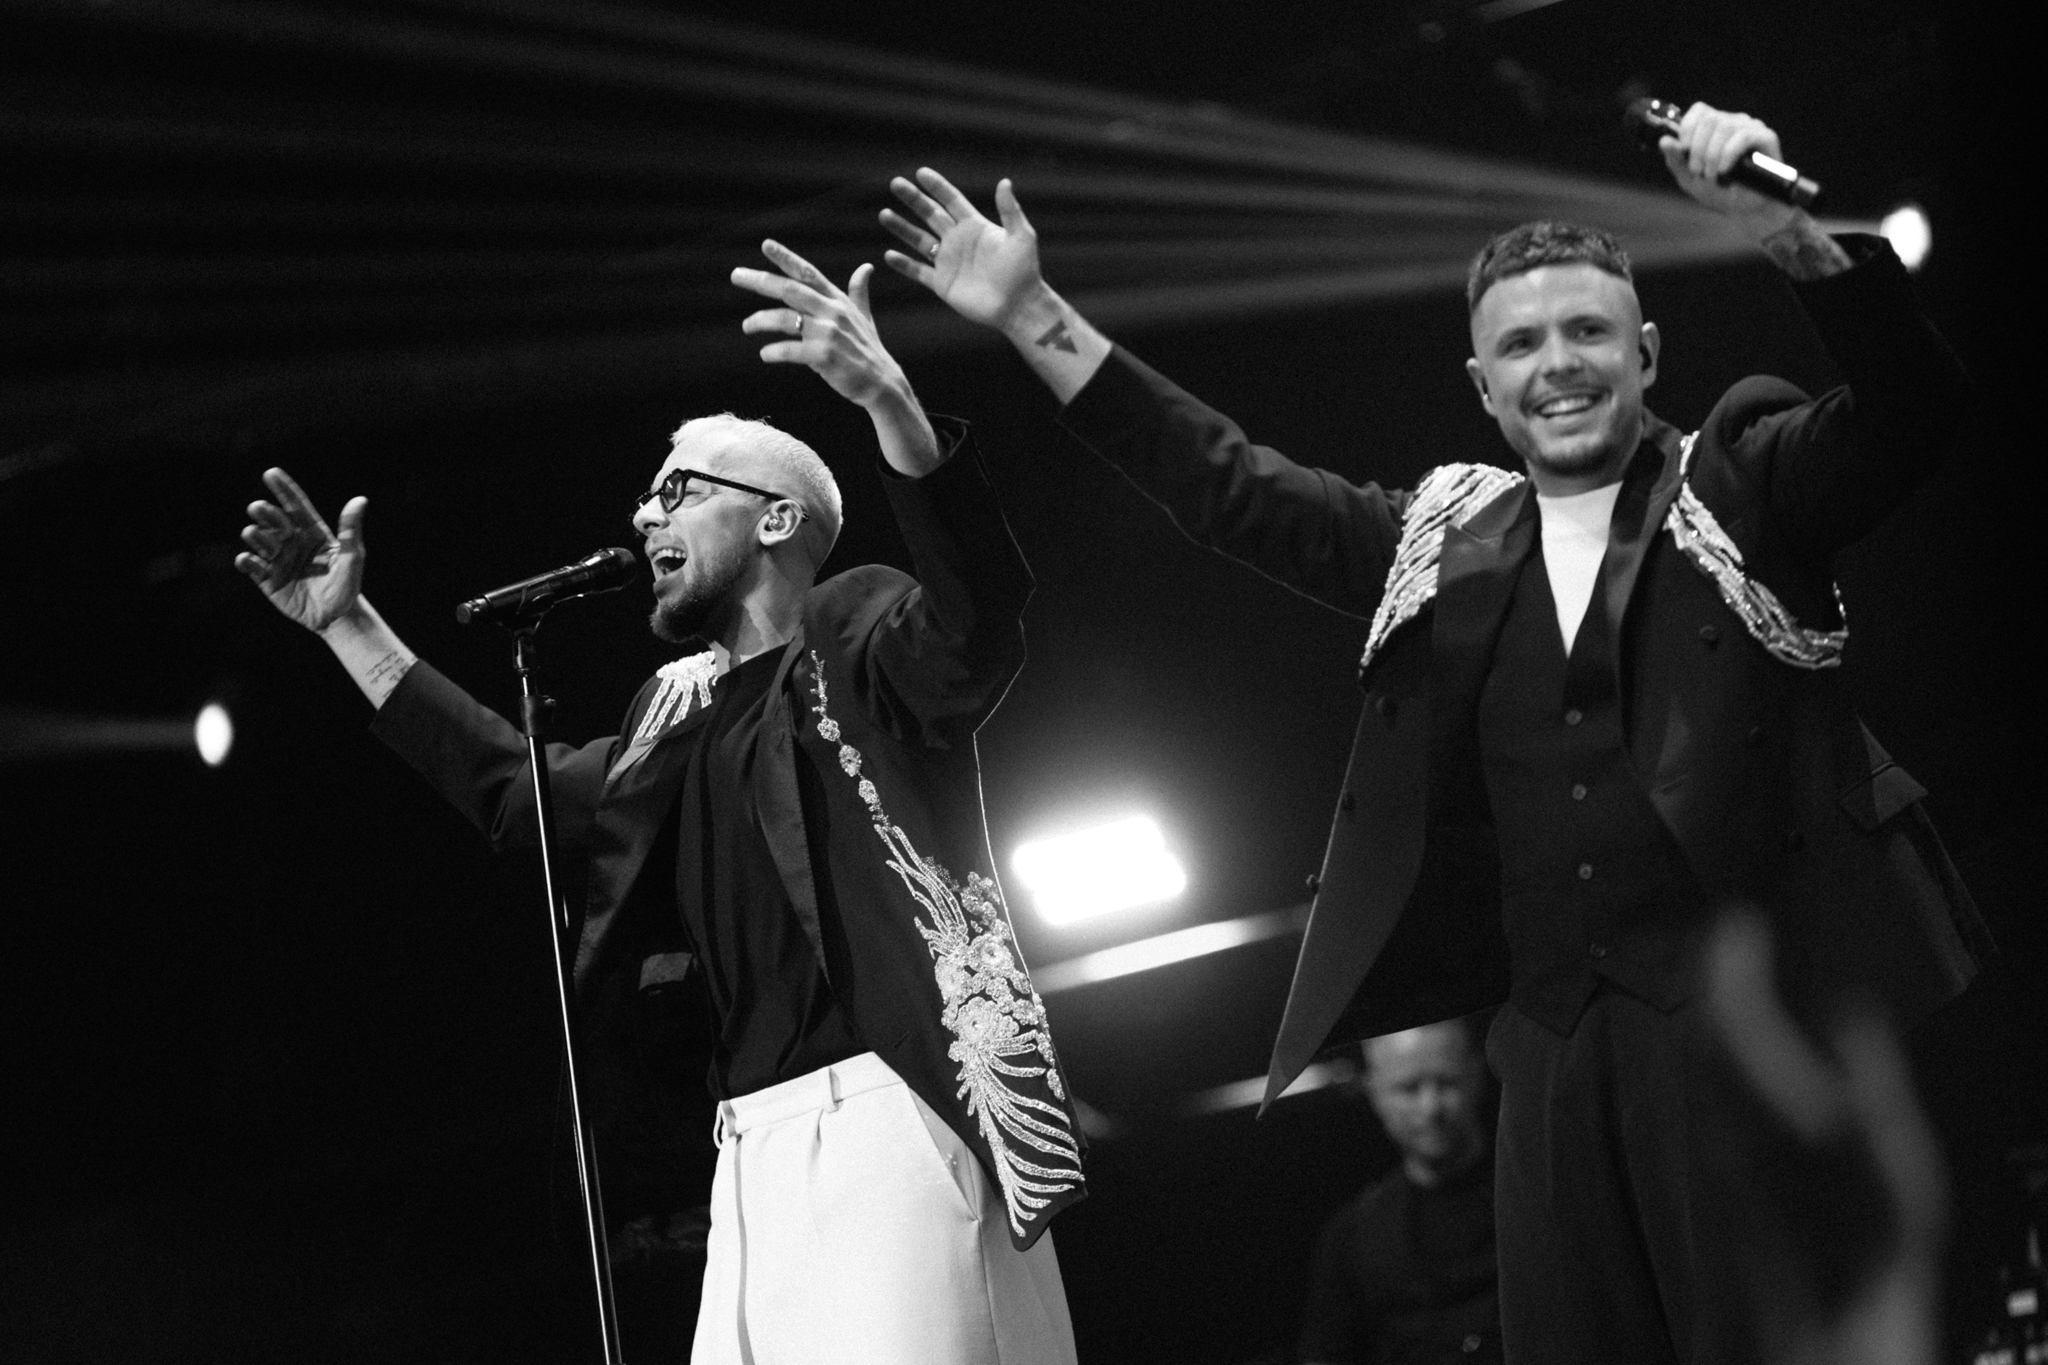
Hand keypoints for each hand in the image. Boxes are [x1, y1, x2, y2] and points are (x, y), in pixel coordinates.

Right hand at [234, 467, 366, 633]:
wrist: (336, 616)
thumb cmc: (347, 585)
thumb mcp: (353, 557)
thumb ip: (351, 530)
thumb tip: (360, 500)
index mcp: (311, 532)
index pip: (295, 506)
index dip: (283, 489)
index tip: (271, 472)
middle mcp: (291, 542)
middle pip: (272, 519)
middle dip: (265, 512)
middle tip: (261, 510)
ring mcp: (277, 559)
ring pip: (258, 539)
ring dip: (255, 535)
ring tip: (257, 537)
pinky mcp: (267, 579)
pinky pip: (250, 566)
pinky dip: (246, 561)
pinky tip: (247, 559)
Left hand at [731, 240, 908, 408]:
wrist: (883, 383)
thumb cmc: (869, 350)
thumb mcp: (865, 316)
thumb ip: (859, 292)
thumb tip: (866, 268)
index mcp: (838, 301)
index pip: (808, 273)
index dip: (786, 257)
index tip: (766, 244)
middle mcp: (833, 312)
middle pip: (790, 289)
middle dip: (760, 280)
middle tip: (735, 275)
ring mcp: (829, 334)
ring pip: (785, 320)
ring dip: (760, 321)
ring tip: (746, 326)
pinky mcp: (825, 356)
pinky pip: (790, 350)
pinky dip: (773, 352)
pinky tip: (764, 354)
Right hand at [881, 169, 1045, 330]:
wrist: (1018, 305)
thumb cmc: (1024, 270)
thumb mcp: (1021, 236)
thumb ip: (1010, 210)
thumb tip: (1004, 181)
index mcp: (975, 226)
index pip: (951, 201)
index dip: (937, 187)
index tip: (920, 173)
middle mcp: (958, 241)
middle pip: (931, 215)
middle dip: (913, 200)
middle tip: (896, 184)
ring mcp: (949, 262)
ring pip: (919, 240)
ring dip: (902, 228)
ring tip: (884, 214)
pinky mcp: (942, 284)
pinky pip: (918, 271)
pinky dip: (904, 264)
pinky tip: (889, 255)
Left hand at [1659, 102, 1799, 236]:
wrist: (1745, 208)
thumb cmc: (1719, 191)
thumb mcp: (1690, 179)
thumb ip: (1676, 160)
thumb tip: (1663, 141)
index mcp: (1714, 127)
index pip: (1700, 110)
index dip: (1687, 127)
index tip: (1683, 151)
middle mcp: (1733, 122)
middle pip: (1710, 118)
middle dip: (1698, 148)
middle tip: (1698, 171)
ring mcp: (1751, 128)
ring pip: (1726, 126)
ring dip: (1712, 153)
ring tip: (1712, 175)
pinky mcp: (1766, 137)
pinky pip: (1744, 135)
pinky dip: (1729, 153)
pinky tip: (1725, 170)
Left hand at [1706, 913, 1943, 1364]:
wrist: (1826, 1310)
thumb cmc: (1870, 1235)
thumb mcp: (1896, 1143)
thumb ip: (1871, 1065)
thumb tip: (1851, 1011)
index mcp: (1774, 1094)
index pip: (1733, 1004)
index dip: (1733, 956)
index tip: (1741, 921)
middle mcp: (1726, 1111)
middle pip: (1705, 1023)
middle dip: (1717, 975)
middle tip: (1734, 936)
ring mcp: (1713, 1138)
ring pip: (1697, 1054)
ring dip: (1712, 1010)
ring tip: (1733, 977)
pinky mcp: (1713, 1162)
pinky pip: (1702, 1085)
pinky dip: (1714, 1050)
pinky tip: (1734, 1047)